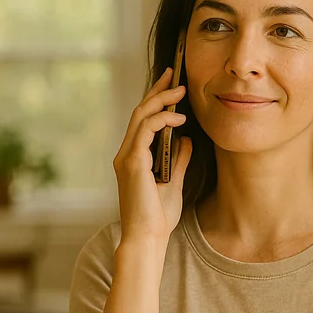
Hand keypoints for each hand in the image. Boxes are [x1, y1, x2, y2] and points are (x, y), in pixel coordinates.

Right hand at [113, 64, 191, 245]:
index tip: (172, 84)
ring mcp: (127, 157)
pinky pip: (145, 131)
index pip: (143, 121)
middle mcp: (126, 154)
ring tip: (182, 91)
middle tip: (175, 74)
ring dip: (161, 100)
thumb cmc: (159, 217)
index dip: (156, 99)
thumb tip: (186, 140)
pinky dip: (162, 120)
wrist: (148, 238)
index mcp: (134, 158)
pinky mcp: (132, 163)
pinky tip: (179, 118)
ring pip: (140, 116)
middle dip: (158, 90)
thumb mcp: (174, 182)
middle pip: (140, 112)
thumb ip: (178, 160)